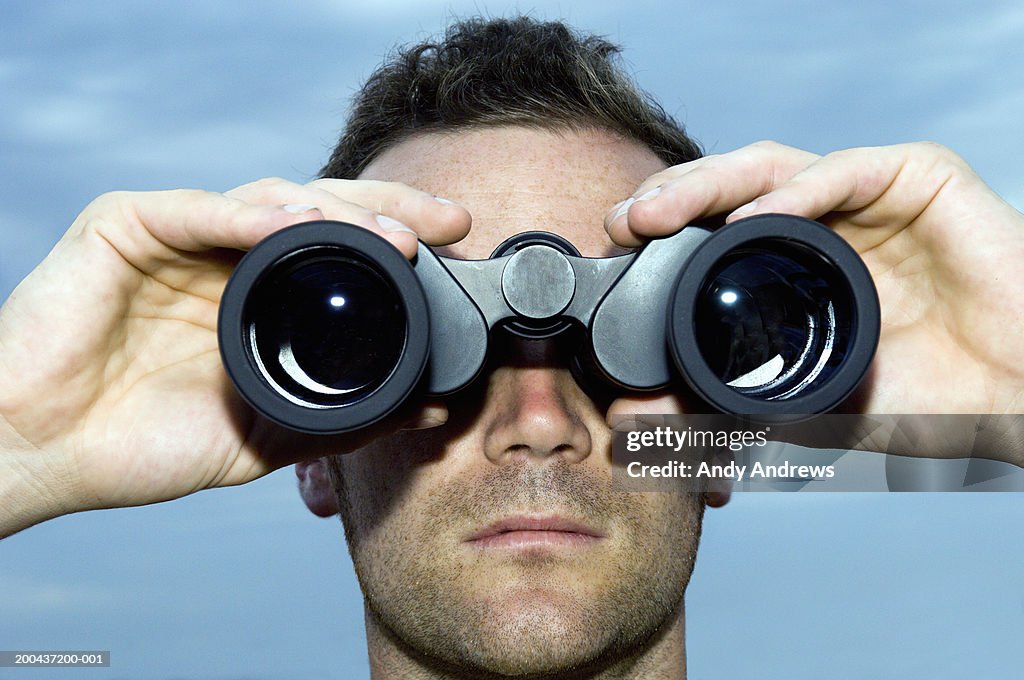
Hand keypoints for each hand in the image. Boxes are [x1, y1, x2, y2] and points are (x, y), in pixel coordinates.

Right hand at [0, 178, 469, 535]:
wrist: (49, 454)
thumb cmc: (146, 443)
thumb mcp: (267, 432)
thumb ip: (343, 420)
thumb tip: (425, 409)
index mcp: (258, 293)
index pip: (340, 248)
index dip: (397, 239)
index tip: (454, 249)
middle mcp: (226, 255)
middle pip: (318, 211)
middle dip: (387, 208)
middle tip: (444, 222)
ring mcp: (179, 236)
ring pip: (268, 200)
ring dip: (335, 212)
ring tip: (392, 233)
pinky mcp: (126, 225)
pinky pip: (196, 210)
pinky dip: (248, 217)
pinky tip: (296, 227)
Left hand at [604, 141, 1023, 456]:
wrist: (1021, 400)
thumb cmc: (925, 399)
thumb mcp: (810, 405)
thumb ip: (738, 409)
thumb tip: (647, 426)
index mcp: (799, 262)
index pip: (716, 230)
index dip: (665, 236)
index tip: (617, 252)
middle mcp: (827, 222)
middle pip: (733, 190)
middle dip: (671, 199)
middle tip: (624, 223)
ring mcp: (870, 197)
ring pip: (775, 167)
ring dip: (710, 184)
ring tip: (660, 212)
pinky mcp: (920, 178)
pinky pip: (847, 171)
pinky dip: (797, 193)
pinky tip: (754, 217)